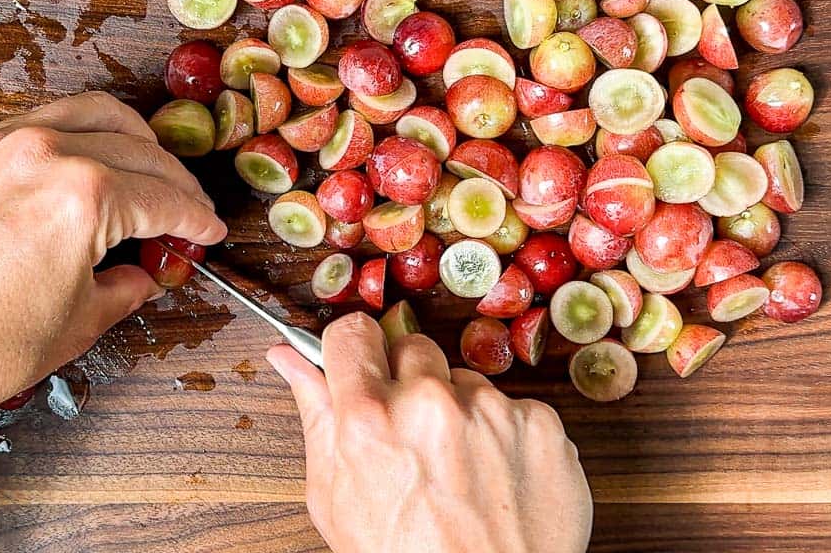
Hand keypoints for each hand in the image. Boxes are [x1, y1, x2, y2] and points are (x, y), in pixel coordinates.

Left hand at [0, 92, 226, 552]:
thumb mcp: (81, 321)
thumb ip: (126, 285)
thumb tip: (142, 273)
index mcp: (82, 193)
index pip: (163, 196)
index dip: (195, 218)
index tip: (207, 230)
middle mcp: (42, 152)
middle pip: (136, 147)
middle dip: (171, 180)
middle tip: (184, 210)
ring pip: (90, 114)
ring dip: (129, 140)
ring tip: (144, 172)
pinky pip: (39, 124)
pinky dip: (76, 136)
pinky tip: (84, 166)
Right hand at [268, 314, 591, 552]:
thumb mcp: (336, 499)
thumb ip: (316, 416)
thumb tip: (290, 360)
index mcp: (370, 418)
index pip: (353, 331)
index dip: (354, 349)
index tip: (361, 363)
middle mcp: (431, 403)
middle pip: (412, 348)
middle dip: (409, 382)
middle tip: (412, 437)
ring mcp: (492, 411)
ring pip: (465, 380)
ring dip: (459, 410)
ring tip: (457, 470)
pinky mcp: (541, 424)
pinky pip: (513, 407)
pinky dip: (504, 435)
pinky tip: (493, 478)